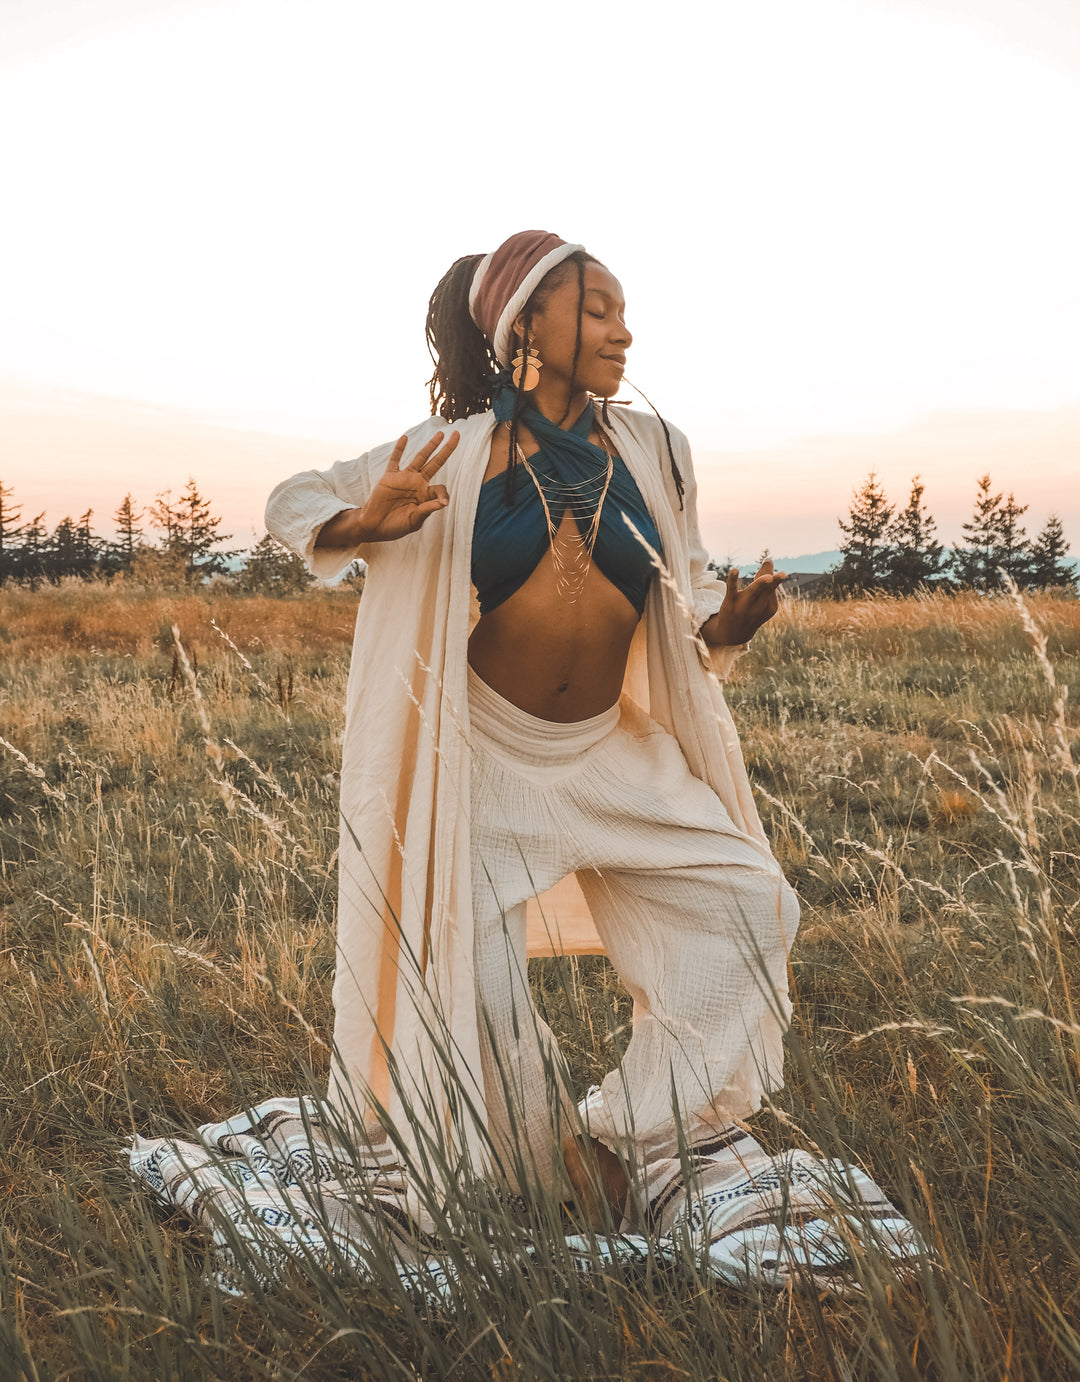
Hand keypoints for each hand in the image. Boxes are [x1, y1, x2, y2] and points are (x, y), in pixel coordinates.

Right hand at [353, 429, 457, 543]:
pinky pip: (395, 460)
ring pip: (420, 458)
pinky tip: (405, 438)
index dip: (443, 494)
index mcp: (425, 495)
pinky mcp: (390, 477)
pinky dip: (399, 449)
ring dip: (430, 446)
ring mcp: (404, 478)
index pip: (440, 488)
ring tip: (440, 434)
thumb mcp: (414, 521)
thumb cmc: (396, 526)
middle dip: (446, 450)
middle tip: (457, 435)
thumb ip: (428, 509)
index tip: (443, 502)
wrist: (375, 526)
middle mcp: (417, 483)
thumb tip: (444, 502)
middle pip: (436, 463)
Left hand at [702, 558, 786, 646]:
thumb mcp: (762, 601)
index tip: (768, 561)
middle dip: (773, 581)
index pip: (772, 588)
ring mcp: (744, 605)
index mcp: (770, 606)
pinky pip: (731, 589)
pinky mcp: (730, 602)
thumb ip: (766, 582)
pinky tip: (735, 570)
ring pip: (753, 590)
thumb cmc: (750, 612)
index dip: (773, 576)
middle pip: (766, 589)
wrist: (733, 634)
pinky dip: (733, 579)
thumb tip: (769, 559)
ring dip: (761, 584)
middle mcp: (758, 606)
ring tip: (768, 578)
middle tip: (782, 575)